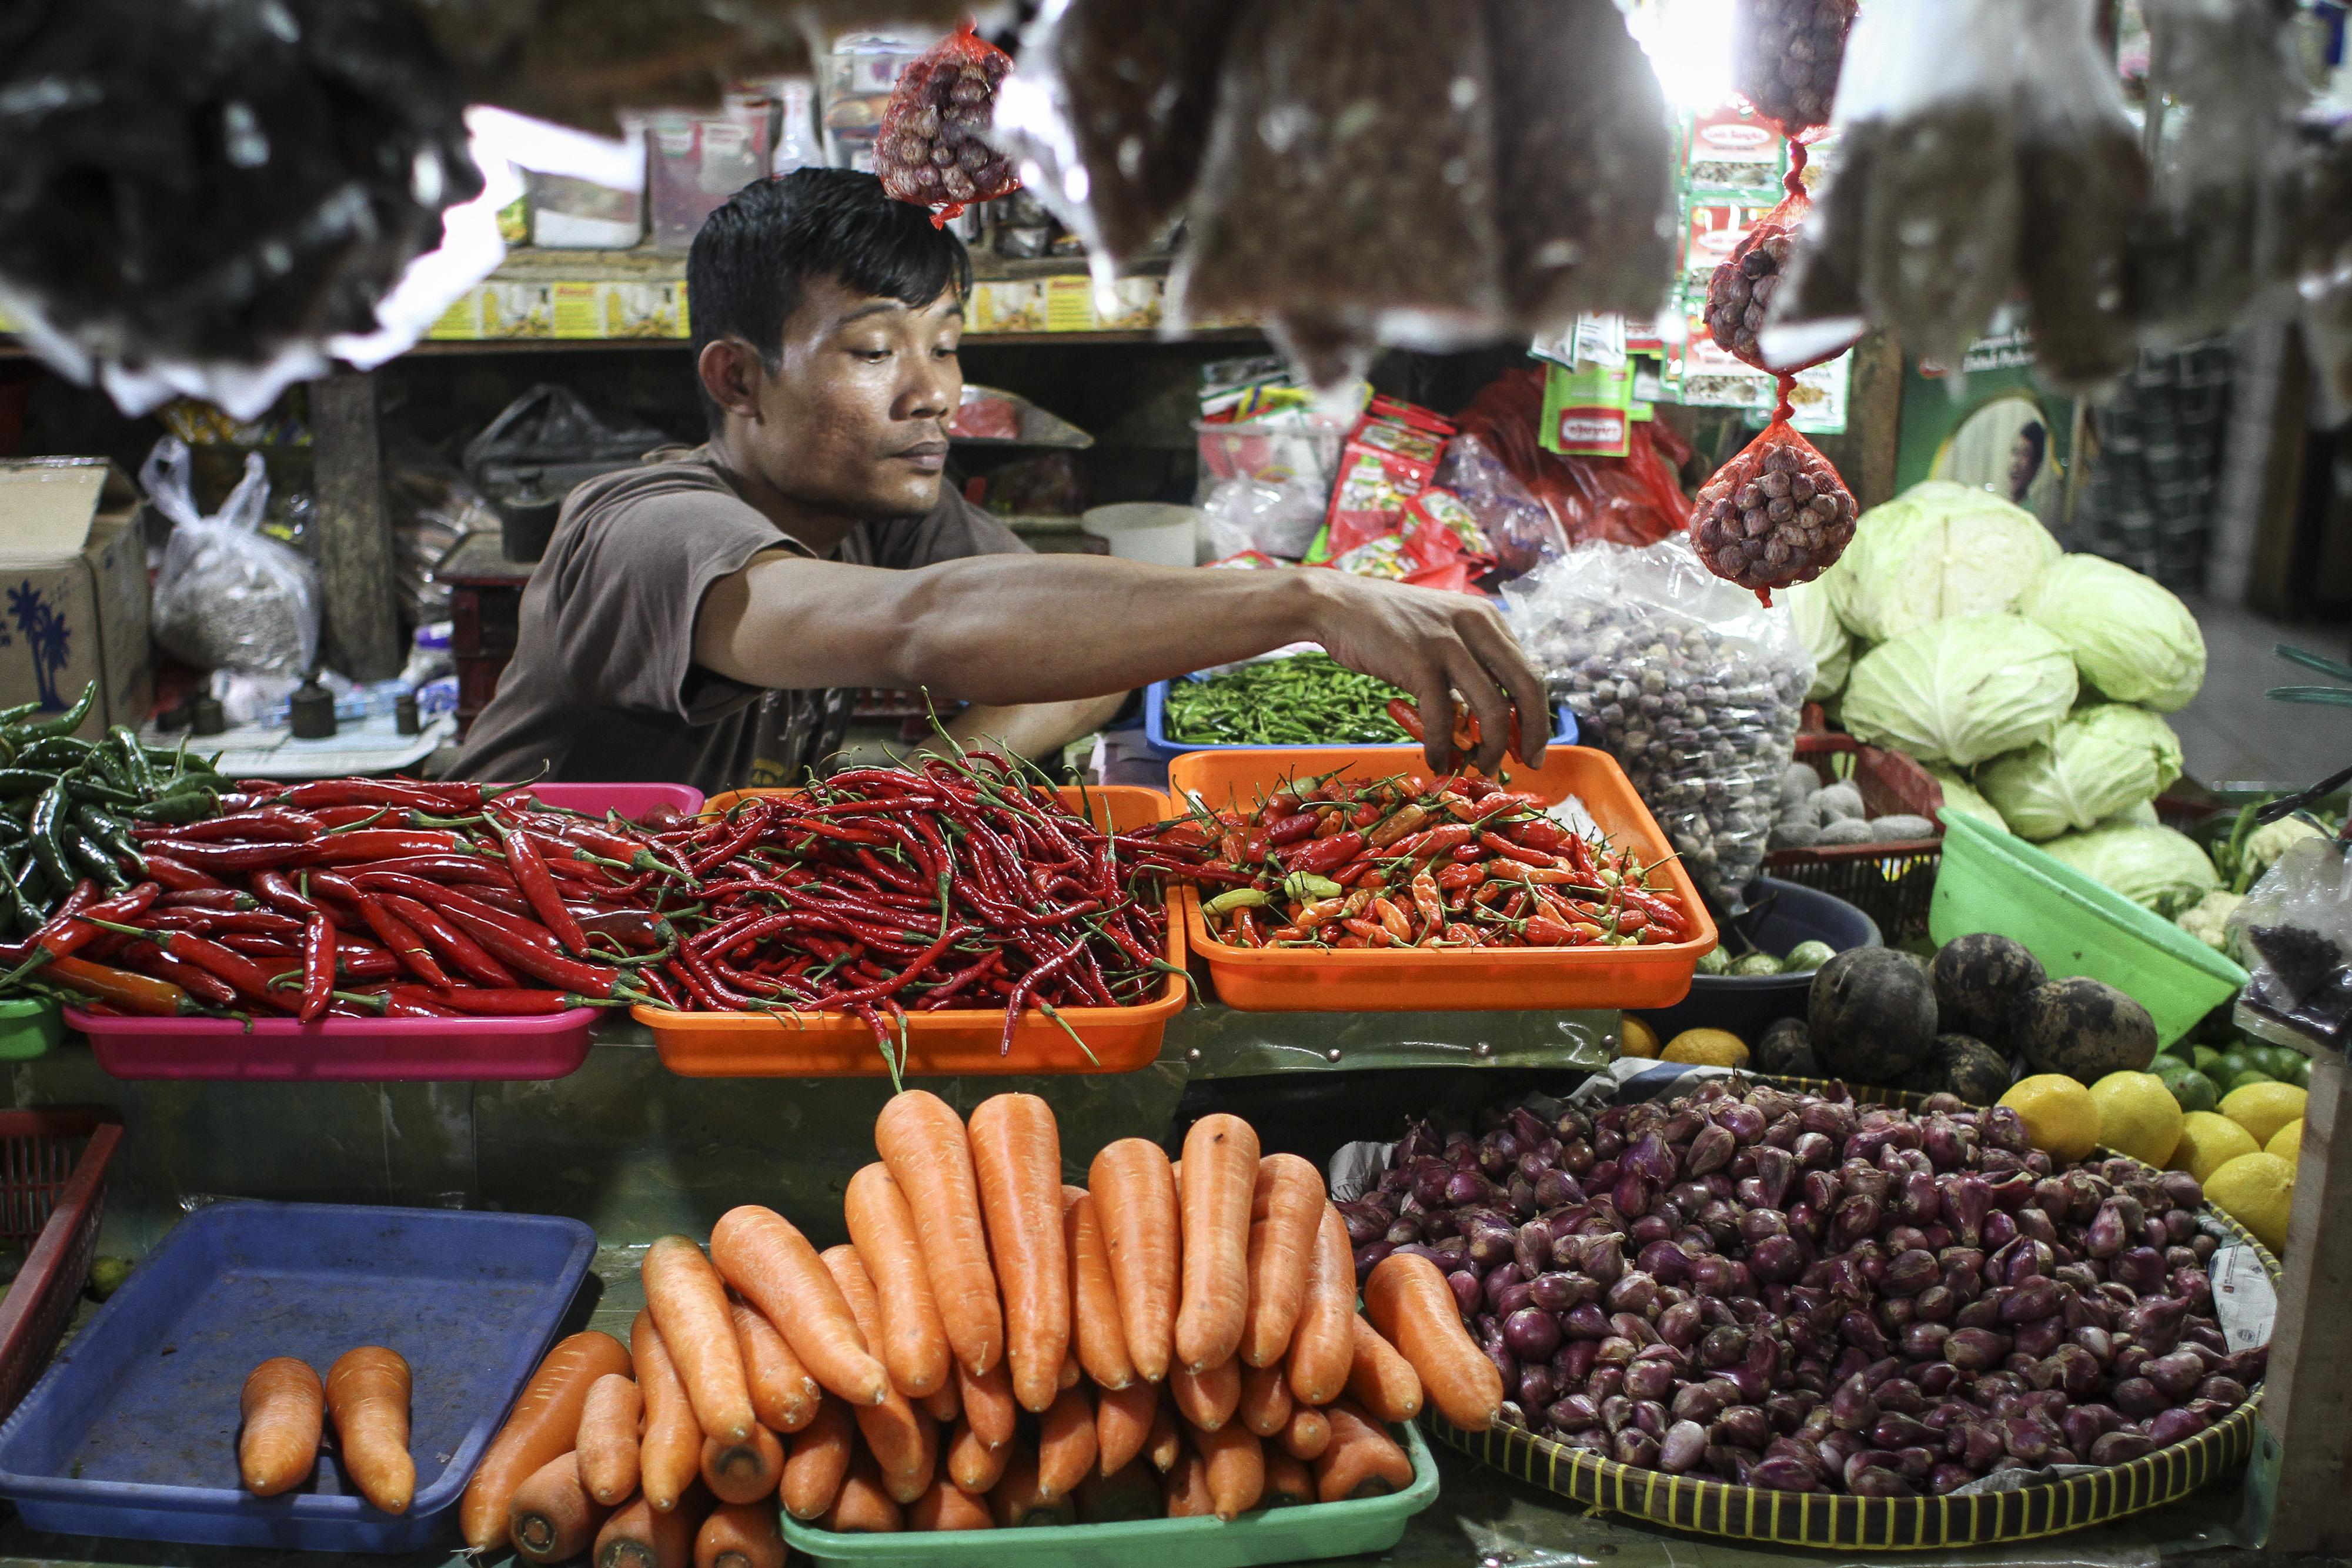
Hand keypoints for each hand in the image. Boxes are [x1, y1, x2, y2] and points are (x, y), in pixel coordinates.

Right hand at [1301, 573, 1549, 776]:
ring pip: (1492, 708)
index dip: (1538, 714)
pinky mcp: (1418, 661)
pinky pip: (1441, 716)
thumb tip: (1490, 708)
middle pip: (1526, 687)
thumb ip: (1469, 658)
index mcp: (1487, 617)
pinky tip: (1436, 760)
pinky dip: (1441, 746)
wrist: (1336, 604)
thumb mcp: (1442, 628)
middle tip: (1528, 762)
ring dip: (1490, 748)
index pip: (1530, 670)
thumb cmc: (1386, 623)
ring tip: (1479, 768)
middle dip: (1533, 732)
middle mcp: (1476, 624)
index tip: (1531, 744)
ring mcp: (1448, 642)